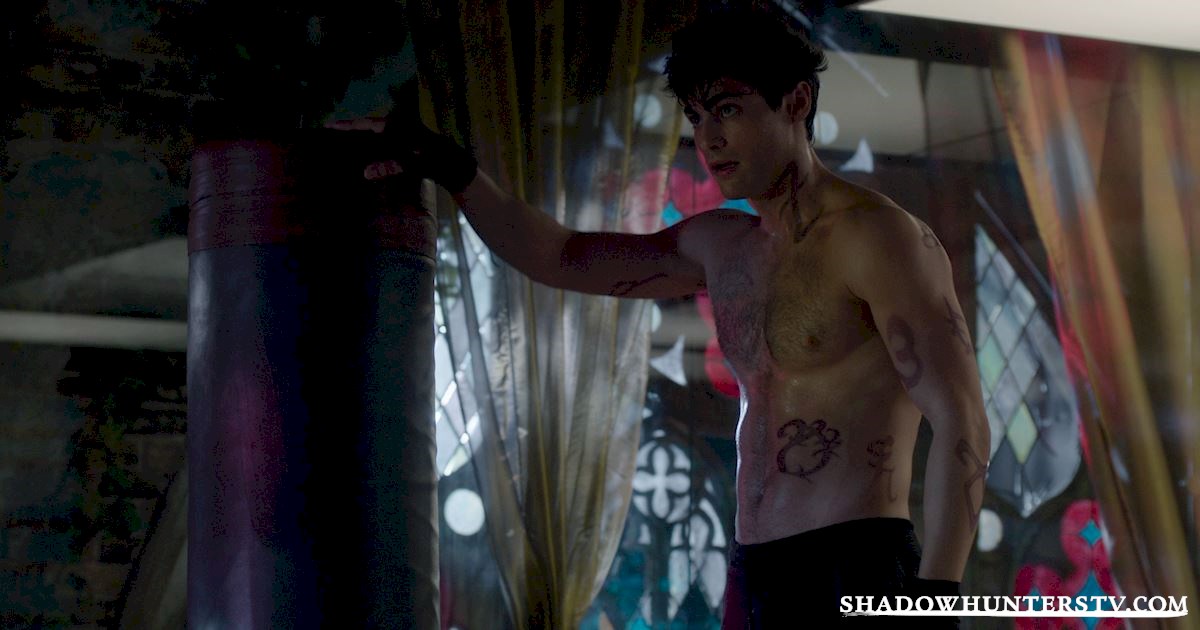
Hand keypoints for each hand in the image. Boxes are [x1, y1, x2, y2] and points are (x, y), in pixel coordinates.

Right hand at [324, 117, 478, 192]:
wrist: (452, 163)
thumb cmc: (433, 160)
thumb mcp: (411, 164)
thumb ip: (388, 166)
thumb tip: (365, 173)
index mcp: (395, 127)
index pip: (365, 124)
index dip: (346, 125)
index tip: (328, 125)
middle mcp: (396, 126)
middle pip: (367, 126)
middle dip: (349, 130)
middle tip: (329, 132)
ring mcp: (399, 133)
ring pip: (374, 133)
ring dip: (359, 137)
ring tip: (340, 141)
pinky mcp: (403, 143)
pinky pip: (381, 141)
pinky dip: (370, 145)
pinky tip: (362, 151)